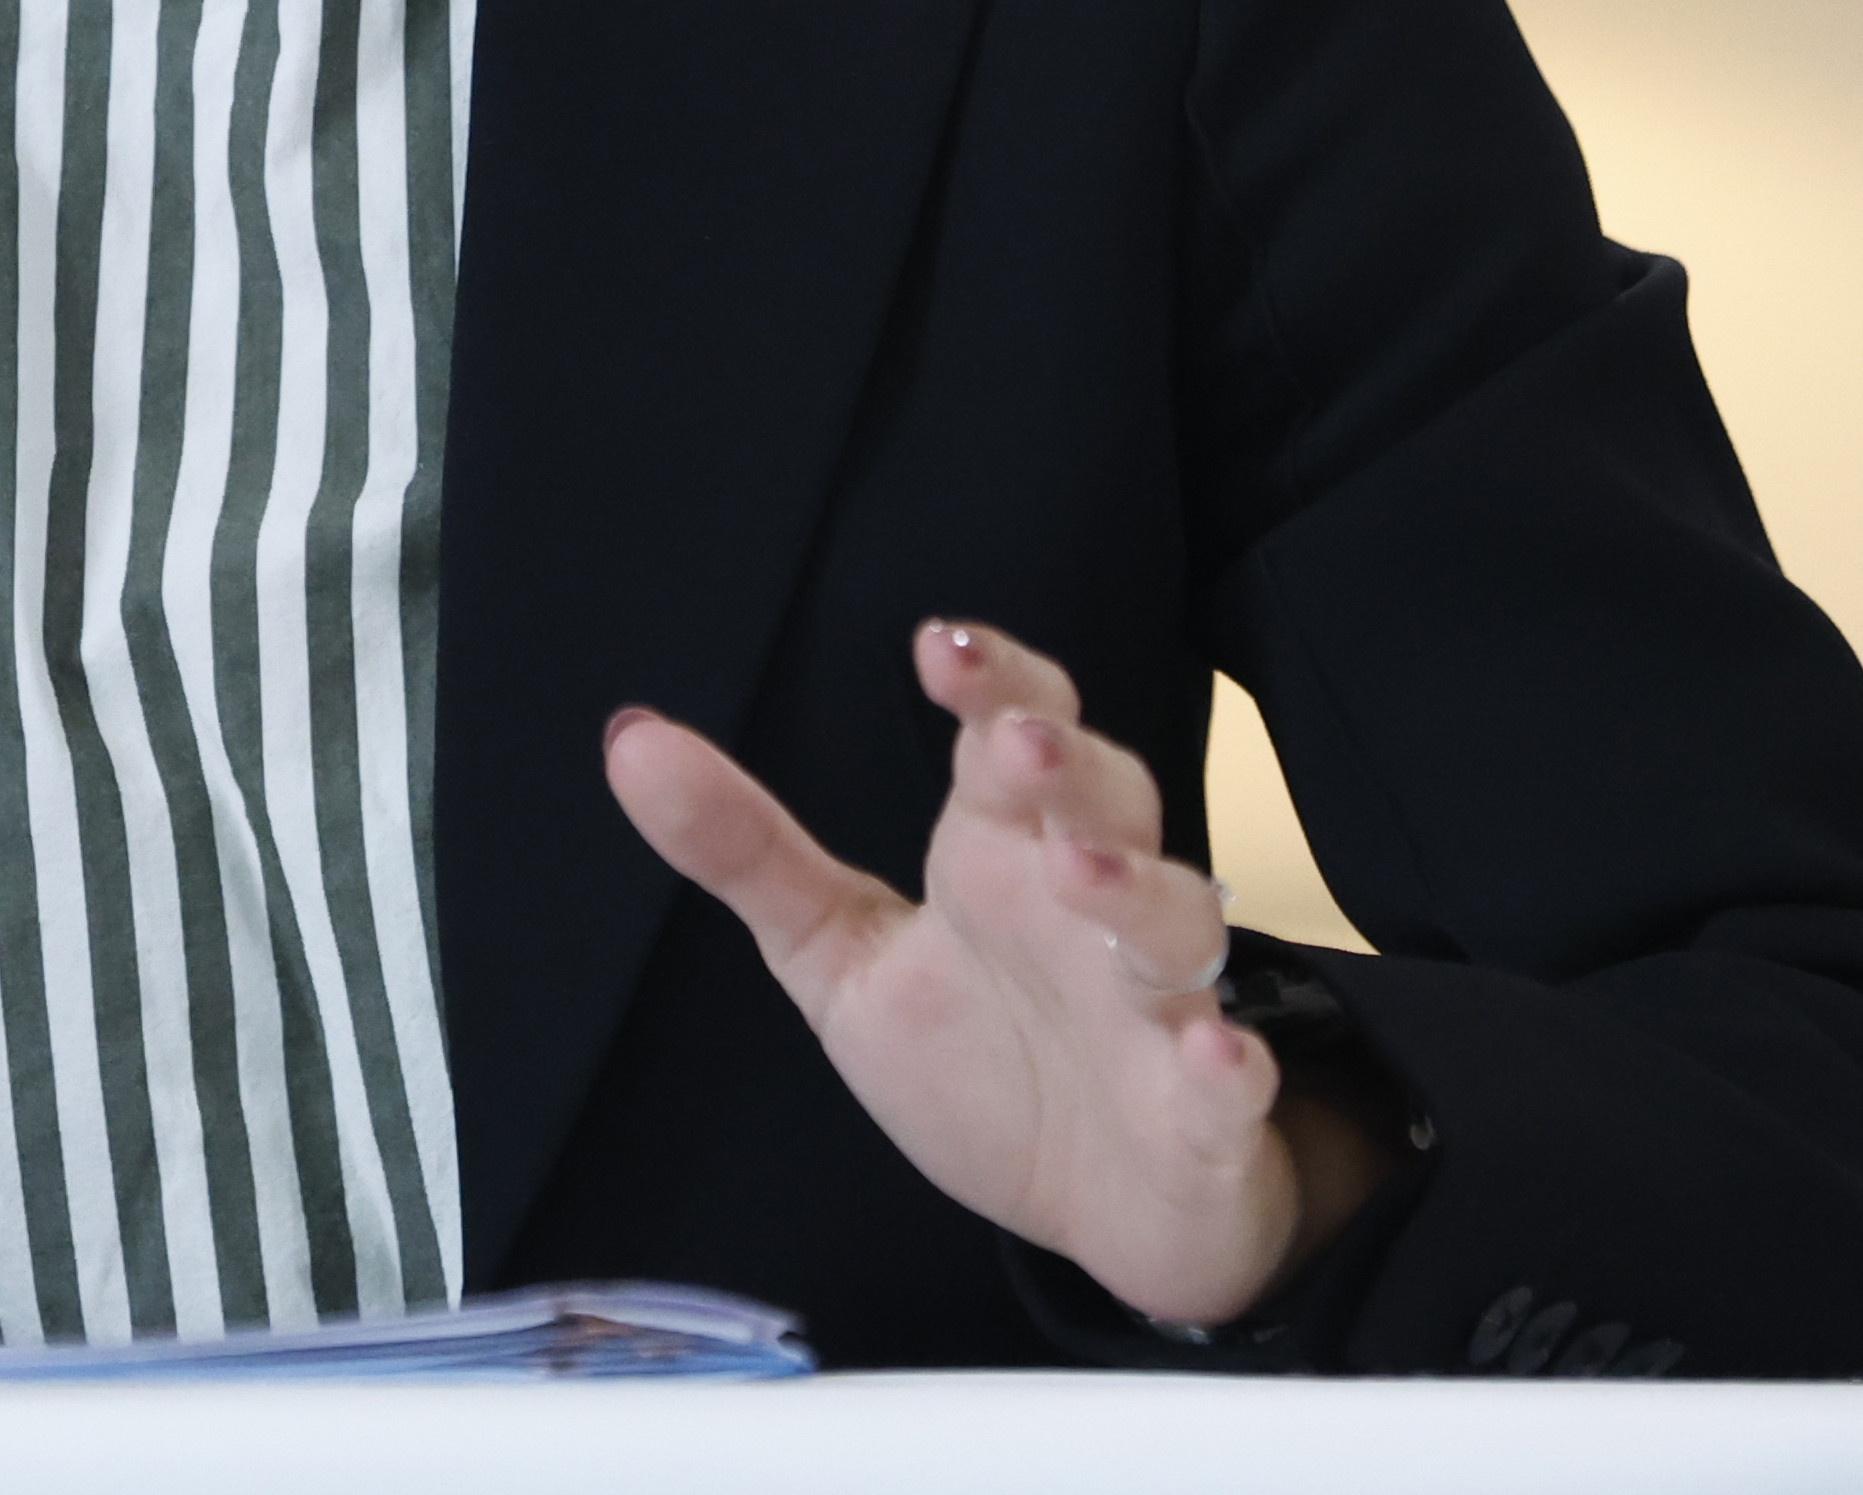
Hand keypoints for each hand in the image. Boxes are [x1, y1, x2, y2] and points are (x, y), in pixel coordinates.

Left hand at [604, 619, 1387, 1329]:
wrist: (1098, 1213)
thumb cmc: (983, 1060)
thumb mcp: (841, 960)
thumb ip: (747, 852)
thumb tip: (628, 737)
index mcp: (1004, 856)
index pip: (1014, 736)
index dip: (995, 683)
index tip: (940, 647)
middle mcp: (1092, 909)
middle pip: (1109, 803)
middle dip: (1068, 768)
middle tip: (1013, 743)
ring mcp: (1160, 1007)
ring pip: (1178, 922)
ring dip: (1138, 893)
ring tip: (1078, 873)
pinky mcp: (1207, 1115)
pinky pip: (1233, 1079)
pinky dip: (1230, 1065)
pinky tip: (1217, 1054)